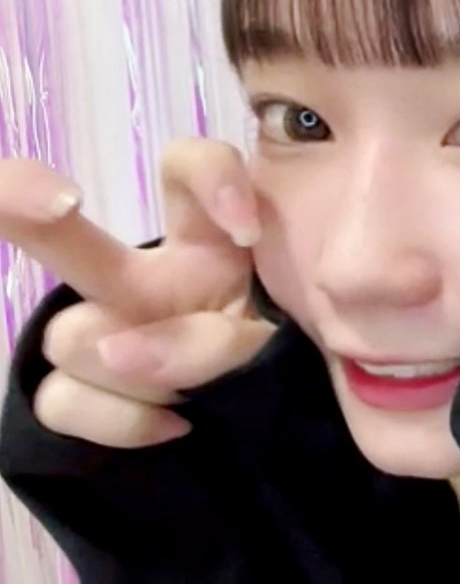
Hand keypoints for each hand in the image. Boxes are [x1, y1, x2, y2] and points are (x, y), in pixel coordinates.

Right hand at [0, 139, 275, 448]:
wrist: (284, 424)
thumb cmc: (297, 357)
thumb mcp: (285, 339)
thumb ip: (217, 339)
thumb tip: (116, 352)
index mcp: (207, 240)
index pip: (186, 168)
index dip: (209, 177)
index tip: (248, 229)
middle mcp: (148, 277)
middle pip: (65, 232)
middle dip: (19, 200)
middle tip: (52, 203)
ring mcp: (111, 331)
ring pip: (73, 339)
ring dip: (137, 376)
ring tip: (197, 392)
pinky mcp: (84, 387)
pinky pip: (60, 400)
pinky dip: (119, 422)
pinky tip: (175, 426)